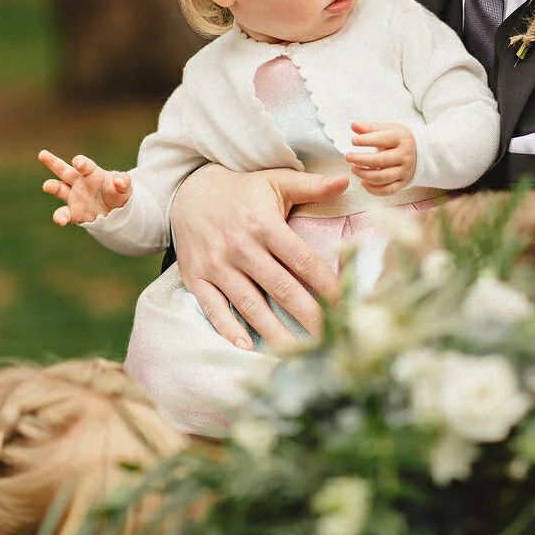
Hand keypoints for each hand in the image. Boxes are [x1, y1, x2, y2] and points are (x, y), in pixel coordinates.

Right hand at [39, 150, 131, 224]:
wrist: (115, 212)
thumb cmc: (117, 193)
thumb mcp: (125, 188)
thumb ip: (124, 182)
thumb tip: (121, 180)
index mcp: (92, 173)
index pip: (85, 165)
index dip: (81, 163)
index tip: (78, 163)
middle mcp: (79, 182)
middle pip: (64, 170)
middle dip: (53, 162)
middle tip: (43, 154)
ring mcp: (74, 197)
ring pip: (59, 189)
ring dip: (52, 187)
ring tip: (47, 186)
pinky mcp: (73, 213)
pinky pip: (64, 214)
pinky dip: (60, 217)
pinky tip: (60, 221)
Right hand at [170, 165, 347, 350]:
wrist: (187, 190)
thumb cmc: (241, 189)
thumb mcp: (275, 181)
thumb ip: (312, 185)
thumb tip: (347, 180)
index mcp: (264, 224)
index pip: (303, 260)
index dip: (327, 285)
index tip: (347, 305)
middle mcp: (241, 247)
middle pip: (281, 288)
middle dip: (309, 316)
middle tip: (332, 340)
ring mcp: (217, 265)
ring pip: (250, 305)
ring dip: (274, 332)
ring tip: (298, 354)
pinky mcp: (196, 278)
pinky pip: (213, 308)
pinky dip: (228, 329)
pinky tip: (246, 347)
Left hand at [344, 121, 416, 194]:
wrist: (420, 150)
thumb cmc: (399, 138)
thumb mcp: (388, 128)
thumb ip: (370, 128)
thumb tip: (354, 125)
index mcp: (401, 139)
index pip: (383, 139)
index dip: (367, 140)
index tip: (353, 140)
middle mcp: (404, 156)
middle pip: (381, 161)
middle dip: (362, 160)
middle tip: (348, 157)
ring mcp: (404, 171)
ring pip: (383, 177)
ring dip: (365, 175)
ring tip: (354, 169)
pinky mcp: (403, 182)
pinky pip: (388, 190)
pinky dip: (374, 189)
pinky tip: (363, 182)